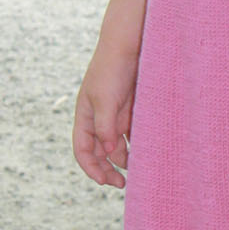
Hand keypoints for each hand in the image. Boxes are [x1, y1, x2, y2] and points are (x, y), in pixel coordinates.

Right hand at [73, 44, 137, 187]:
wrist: (130, 45)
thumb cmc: (112, 69)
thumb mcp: (105, 98)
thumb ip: (105, 126)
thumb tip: (107, 152)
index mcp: (84, 116)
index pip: (82, 149)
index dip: (90, 168)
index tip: (104, 182)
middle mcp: (98, 119)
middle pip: (99, 152)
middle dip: (107, 170)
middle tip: (121, 184)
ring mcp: (115, 115)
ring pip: (116, 146)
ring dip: (123, 160)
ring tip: (137, 171)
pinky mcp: (131, 111)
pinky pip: (132, 135)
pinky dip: (136, 146)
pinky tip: (146, 154)